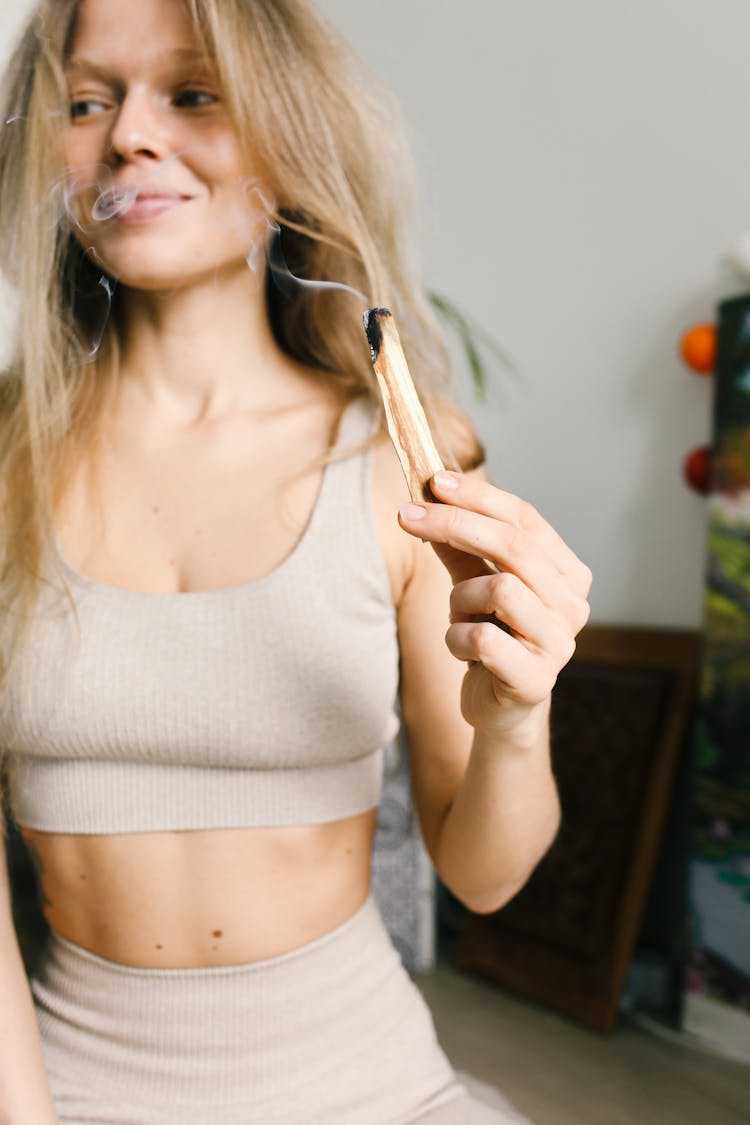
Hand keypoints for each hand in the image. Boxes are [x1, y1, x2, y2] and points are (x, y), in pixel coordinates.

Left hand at [398, 470, 591, 737]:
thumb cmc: (490, 639)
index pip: (525, 519)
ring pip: (498, 590)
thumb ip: (458, 546)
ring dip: (459, 600)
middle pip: (514, 545)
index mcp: (567, 573)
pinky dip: (456, 639)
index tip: (433, 483)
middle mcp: (573, 604)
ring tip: (459, 620)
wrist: (499, 709)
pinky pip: (481, 639)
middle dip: (455, 524)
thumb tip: (429, 496)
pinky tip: (461, 651)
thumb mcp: (472, 584)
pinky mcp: (536, 679)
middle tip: (407, 515)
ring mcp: (560, 642)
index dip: (478, 497)